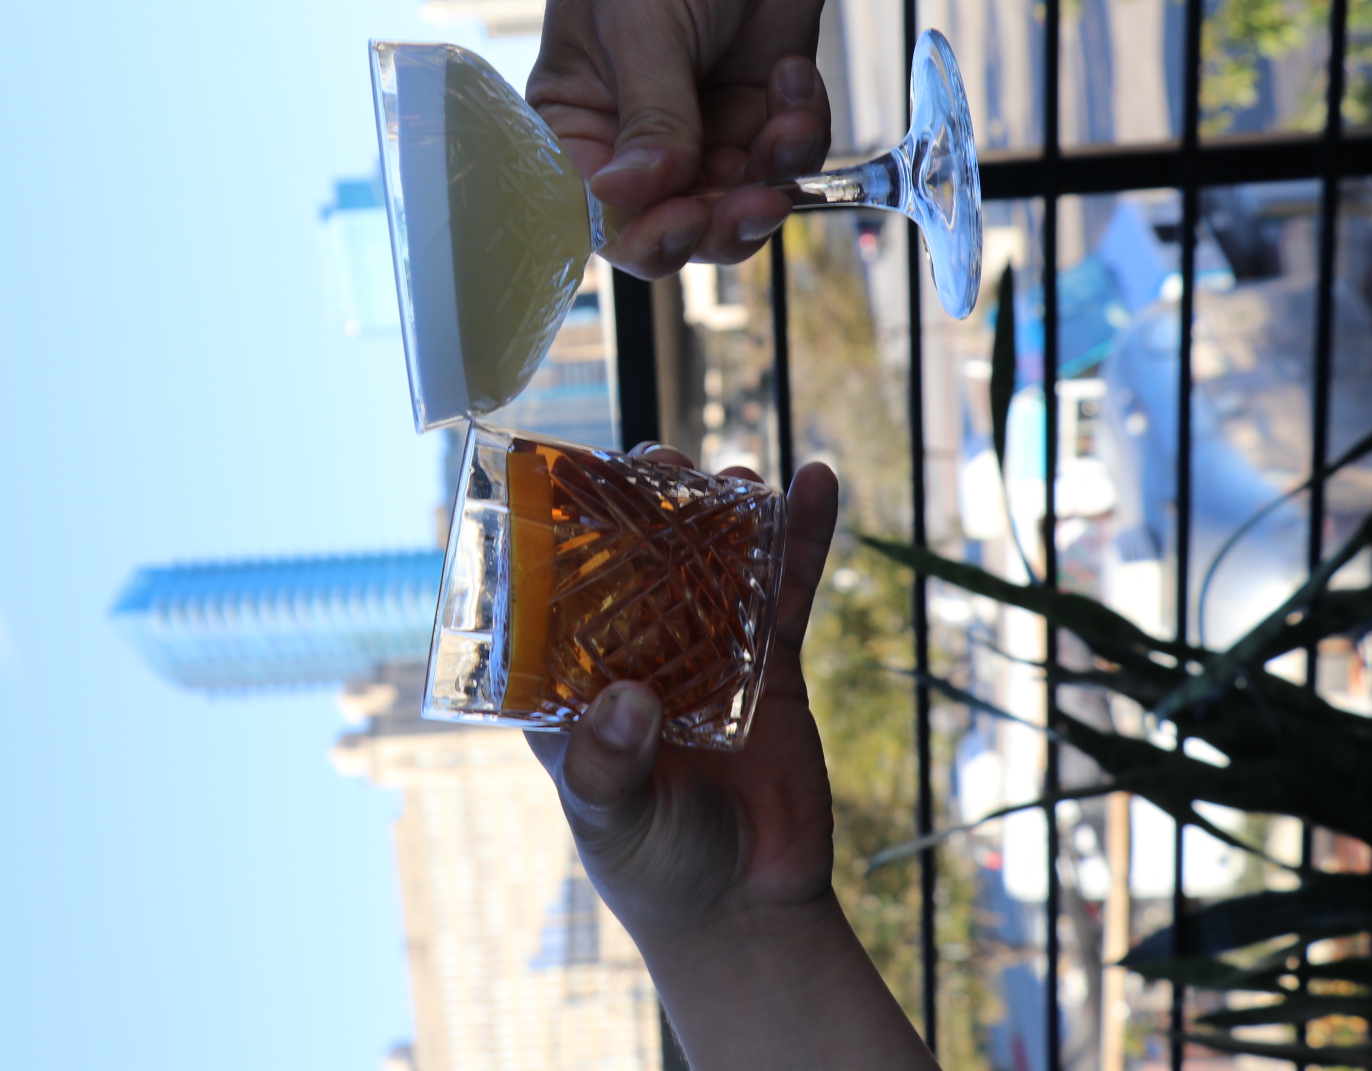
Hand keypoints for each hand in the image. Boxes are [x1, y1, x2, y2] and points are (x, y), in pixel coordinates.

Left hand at [525, 448, 935, 1070]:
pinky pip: (784, 589)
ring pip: (711, 560)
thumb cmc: (652, 866)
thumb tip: (627, 702)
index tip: (573, 477)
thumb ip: (606, 766)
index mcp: (574, 682)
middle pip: (635, 557)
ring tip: (730, 471)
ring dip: (721, 508)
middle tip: (661, 462)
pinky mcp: (770, 665)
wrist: (748, 910)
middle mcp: (634, 654)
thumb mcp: (610, 818)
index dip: (562, 531)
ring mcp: (704, 652)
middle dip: (645, 501)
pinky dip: (801, 536)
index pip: (556, 590)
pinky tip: (816, 481)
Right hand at [528, 0, 838, 278]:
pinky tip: (794, 71)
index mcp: (578, 117)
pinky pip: (787, 157)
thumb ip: (651, 118)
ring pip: (738, 204)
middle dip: (717, 220)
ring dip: (771, 178)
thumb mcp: (645, 20)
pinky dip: (802, 129)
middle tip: (751, 199)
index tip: (681, 216)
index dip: (640, 231)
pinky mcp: (761, 105)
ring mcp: (703, 124)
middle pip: (672, 224)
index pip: (596, 210)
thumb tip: (633, 199)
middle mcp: (637, 134)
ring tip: (784, 119)